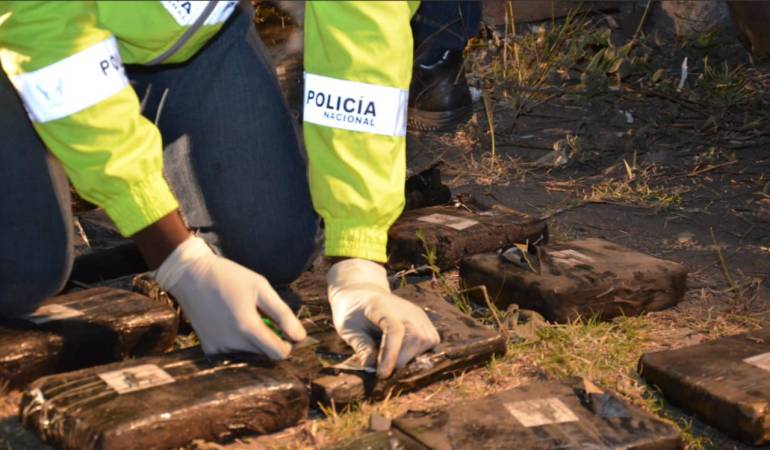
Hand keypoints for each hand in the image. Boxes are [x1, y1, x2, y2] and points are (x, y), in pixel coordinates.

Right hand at [154, 235, 305, 357]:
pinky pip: (233, 352)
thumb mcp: (260, 288)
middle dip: (269, 340)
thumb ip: (282, 314)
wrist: (190, 275)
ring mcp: (218, 348)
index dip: (287, 343)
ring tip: (243, 316)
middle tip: (262, 317)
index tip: (284, 329)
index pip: (279, 353)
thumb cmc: (229, 277)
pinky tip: (230, 323)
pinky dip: (237, 342)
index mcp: (248, 328)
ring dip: (252, 341)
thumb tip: (300, 336)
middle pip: (264, 354)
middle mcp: (232, 344)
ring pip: (249, 354)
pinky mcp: (208, 349)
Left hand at [327, 258, 440, 378]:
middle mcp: (405, 308)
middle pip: (415, 336)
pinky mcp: (424, 320)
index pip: (394, 330)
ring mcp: (417, 313)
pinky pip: (431, 340)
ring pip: (426, 340)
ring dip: (411, 357)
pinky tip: (404, 354)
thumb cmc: (353, 314)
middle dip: (401, 359)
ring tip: (393, 359)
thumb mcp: (348, 330)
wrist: (363, 296)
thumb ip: (361, 346)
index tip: (382, 375)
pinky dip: (419, 352)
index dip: (390, 354)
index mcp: (381, 306)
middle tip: (384, 369)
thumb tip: (371, 366)